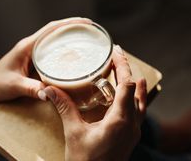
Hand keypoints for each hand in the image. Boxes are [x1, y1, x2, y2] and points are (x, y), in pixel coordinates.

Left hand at [0, 17, 91, 152]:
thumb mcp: (14, 86)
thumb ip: (32, 88)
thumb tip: (50, 93)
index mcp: (26, 47)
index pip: (50, 30)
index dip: (68, 24)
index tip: (84, 23)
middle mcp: (29, 47)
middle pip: (53, 32)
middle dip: (72, 28)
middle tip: (90, 30)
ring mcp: (30, 54)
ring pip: (52, 41)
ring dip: (67, 38)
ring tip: (84, 39)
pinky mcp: (31, 62)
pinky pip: (49, 53)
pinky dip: (61, 50)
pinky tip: (70, 56)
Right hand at [43, 45, 146, 160]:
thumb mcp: (73, 133)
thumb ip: (64, 108)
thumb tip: (50, 89)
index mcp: (120, 120)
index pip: (127, 85)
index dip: (123, 65)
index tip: (116, 51)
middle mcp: (132, 124)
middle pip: (135, 90)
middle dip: (127, 71)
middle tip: (118, 57)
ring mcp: (133, 132)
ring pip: (140, 102)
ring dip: (134, 85)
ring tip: (128, 72)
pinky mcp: (130, 138)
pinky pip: (138, 113)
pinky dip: (134, 99)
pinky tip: (128, 98)